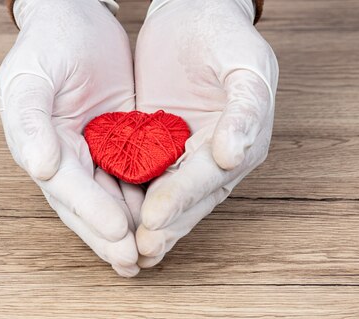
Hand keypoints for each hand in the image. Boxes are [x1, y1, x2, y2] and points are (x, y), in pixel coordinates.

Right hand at [0, 0, 143, 275]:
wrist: (75, 17)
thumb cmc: (46, 43)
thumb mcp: (28, 76)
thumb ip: (29, 122)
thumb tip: (40, 168)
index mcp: (39, 146)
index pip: (66, 186)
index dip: (90, 211)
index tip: (118, 233)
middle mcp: (65, 157)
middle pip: (87, 204)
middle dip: (109, 236)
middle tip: (133, 263)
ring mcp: (92, 152)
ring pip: (111, 198)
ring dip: (128, 228)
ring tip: (147, 256)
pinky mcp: (118, 143)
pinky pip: (132, 176)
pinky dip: (144, 199)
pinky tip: (161, 218)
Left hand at [134, 0, 278, 266]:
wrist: (191, 15)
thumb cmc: (223, 34)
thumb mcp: (245, 63)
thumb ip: (246, 108)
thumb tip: (237, 155)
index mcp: (242, 141)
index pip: (207, 177)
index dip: (180, 198)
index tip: (154, 218)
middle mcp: (214, 157)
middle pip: (187, 200)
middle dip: (163, 226)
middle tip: (136, 252)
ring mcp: (184, 156)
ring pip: (164, 198)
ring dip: (146, 227)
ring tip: (125, 254)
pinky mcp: (157, 148)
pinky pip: (142, 179)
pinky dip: (129, 202)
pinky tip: (112, 222)